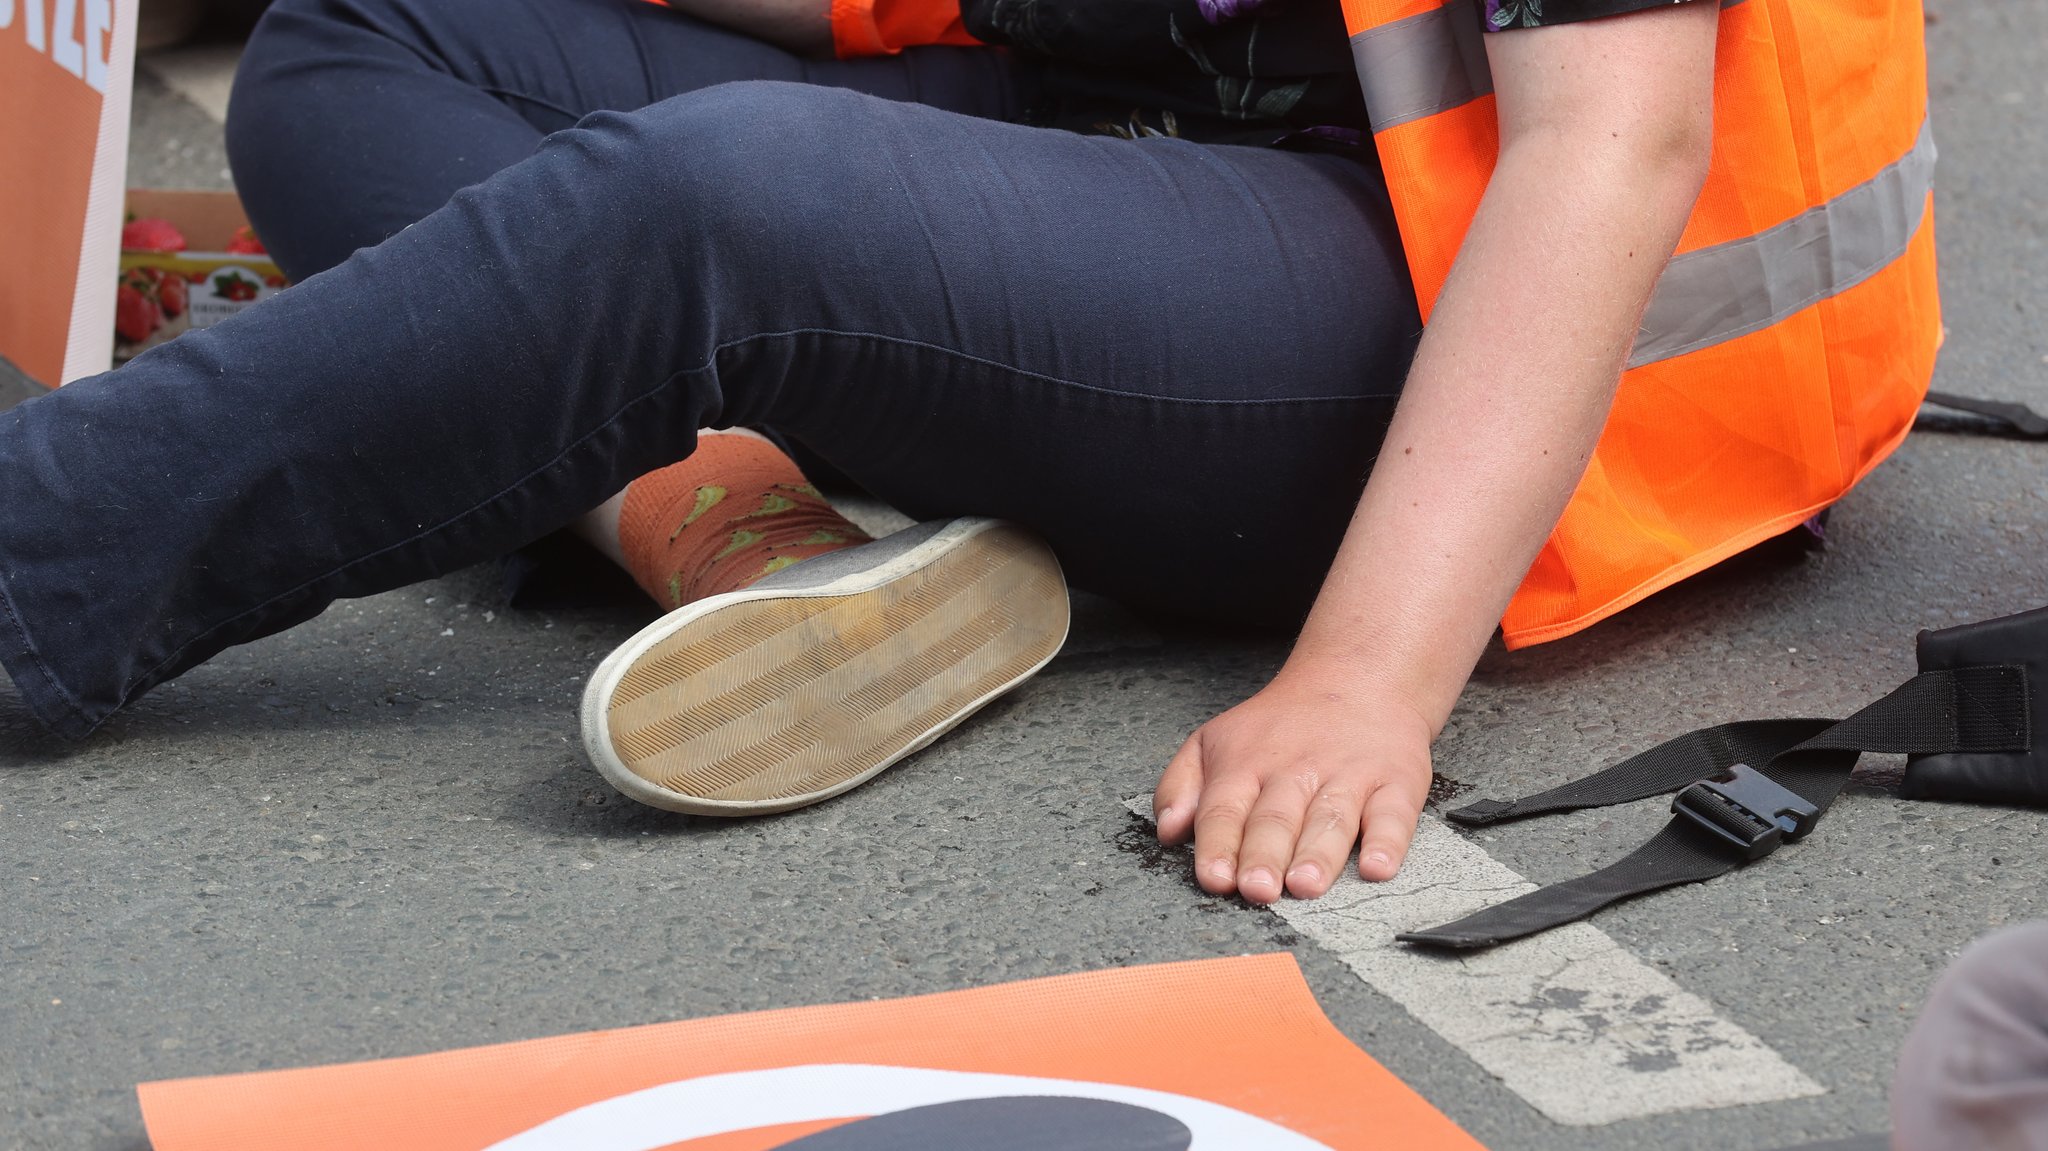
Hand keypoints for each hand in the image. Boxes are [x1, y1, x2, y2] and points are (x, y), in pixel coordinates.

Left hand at [1152, 667, 1433, 902]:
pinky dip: (1388, 843)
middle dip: (1264, 856)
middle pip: (1277, 818)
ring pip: (1330, 819)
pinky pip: (1393, 816)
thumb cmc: (1279, 725)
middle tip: (1257, 890)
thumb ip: (1180, 785)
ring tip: (1305, 884)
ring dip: (1318, 854)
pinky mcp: (1395, 784)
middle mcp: (1296, 771)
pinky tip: (1377, 867)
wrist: (1358, 678)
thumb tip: (1167, 831)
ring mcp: (1348, 776)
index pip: (1226, 808)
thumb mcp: (1213, 740)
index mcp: (1246, 764)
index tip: (1214, 878)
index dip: (1219, 845)